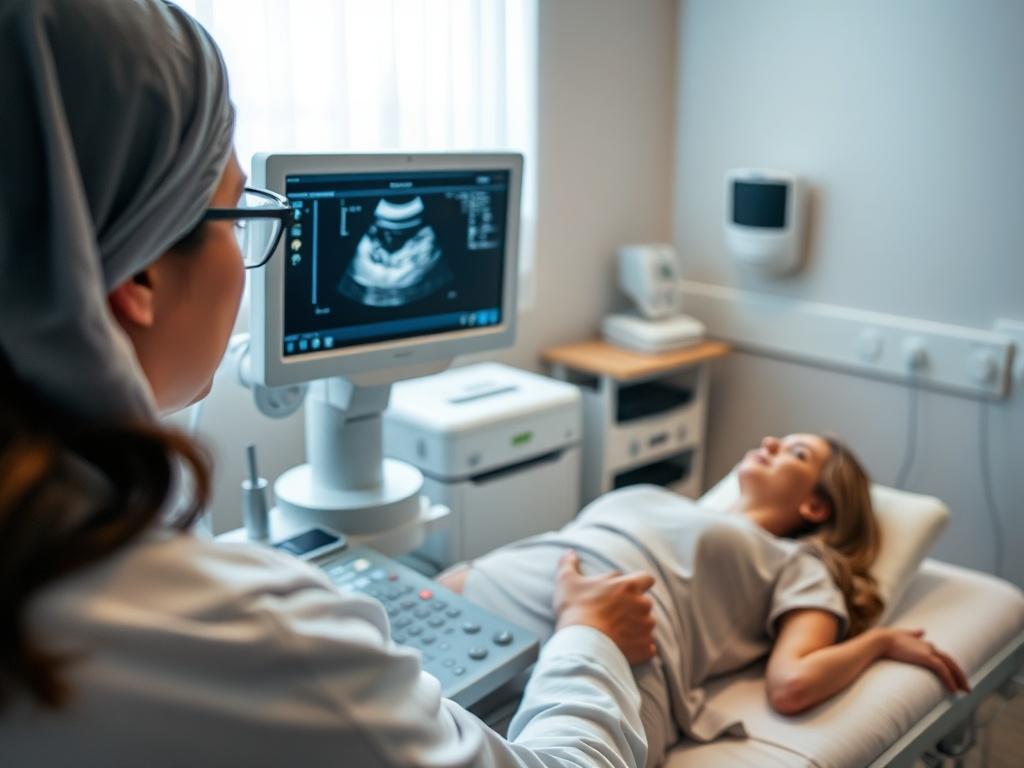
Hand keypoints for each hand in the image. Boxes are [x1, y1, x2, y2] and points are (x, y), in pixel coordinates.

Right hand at [553, 550, 656, 664]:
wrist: (581, 644)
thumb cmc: (574, 609)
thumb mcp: (566, 581)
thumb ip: (569, 563)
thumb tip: (569, 552)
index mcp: (628, 585)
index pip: (646, 578)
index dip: (638, 584)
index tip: (624, 591)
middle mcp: (642, 605)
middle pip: (646, 603)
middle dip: (634, 608)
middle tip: (614, 615)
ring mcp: (645, 628)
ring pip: (647, 625)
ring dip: (636, 628)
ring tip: (616, 633)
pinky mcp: (644, 648)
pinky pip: (647, 647)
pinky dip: (638, 647)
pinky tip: (622, 647)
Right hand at [881, 628, 969, 693]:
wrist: (881, 640)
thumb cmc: (888, 639)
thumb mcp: (904, 635)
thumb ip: (914, 633)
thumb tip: (923, 630)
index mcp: (925, 644)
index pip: (942, 656)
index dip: (950, 666)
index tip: (955, 677)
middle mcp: (930, 647)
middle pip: (951, 662)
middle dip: (960, 675)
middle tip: (966, 687)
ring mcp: (929, 652)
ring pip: (951, 666)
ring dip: (960, 679)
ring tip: (965, 691)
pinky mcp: (927, 658)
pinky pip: (944, 671)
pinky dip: (950, 680)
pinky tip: (954, 690)